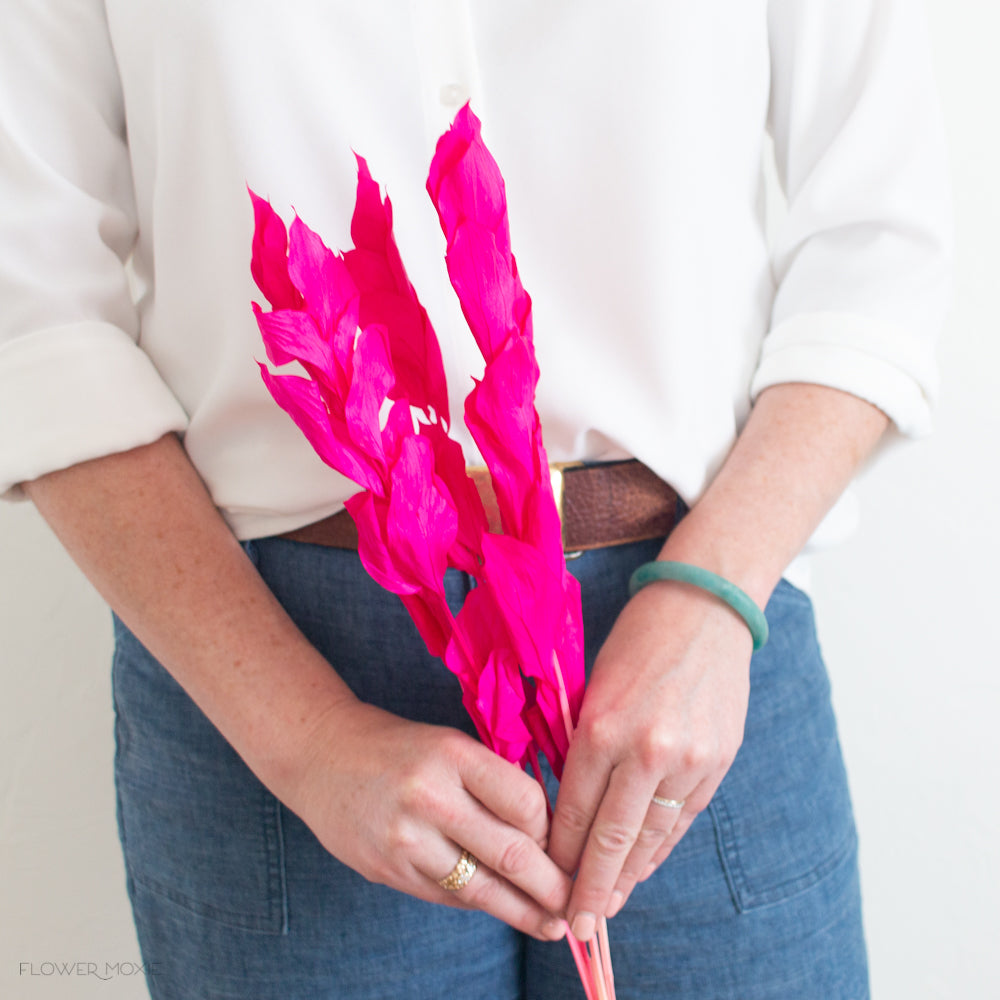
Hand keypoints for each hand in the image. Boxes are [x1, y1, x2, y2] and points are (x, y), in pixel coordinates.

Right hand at [279, 698, 571, 940]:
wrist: (321, 755)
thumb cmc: (398, 746)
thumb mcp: (449, 745)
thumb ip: (490, 783)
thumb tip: (545, 835)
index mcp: (453, 754)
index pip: (526, 802)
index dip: (553, 830)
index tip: (565, 842)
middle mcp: (430, 796)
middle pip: (511, 853)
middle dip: (552, 886)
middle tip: (578, 902)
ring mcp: (405, 838)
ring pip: (480, 888)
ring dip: (523, 911)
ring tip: (552, 924)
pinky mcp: (388, 870)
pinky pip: (448, 895)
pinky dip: (480, 903)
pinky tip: (503, 908)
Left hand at [547, 579, 752, 941]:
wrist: (704, 612)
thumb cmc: (637, 642)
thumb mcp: (595, 689)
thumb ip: (584, 748)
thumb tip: (572, 806)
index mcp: (603, 727)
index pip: (575, 811)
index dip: (561, 854)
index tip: (548, 881)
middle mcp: (647, 751)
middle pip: (613, 839)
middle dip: (592, 888)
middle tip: (576, 925)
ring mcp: (688, 761)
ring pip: (652, 837)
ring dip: (628, 876)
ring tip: (608, 904)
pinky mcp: (717, 763)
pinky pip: (683, 821)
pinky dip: (661, 848)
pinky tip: (643, 867)